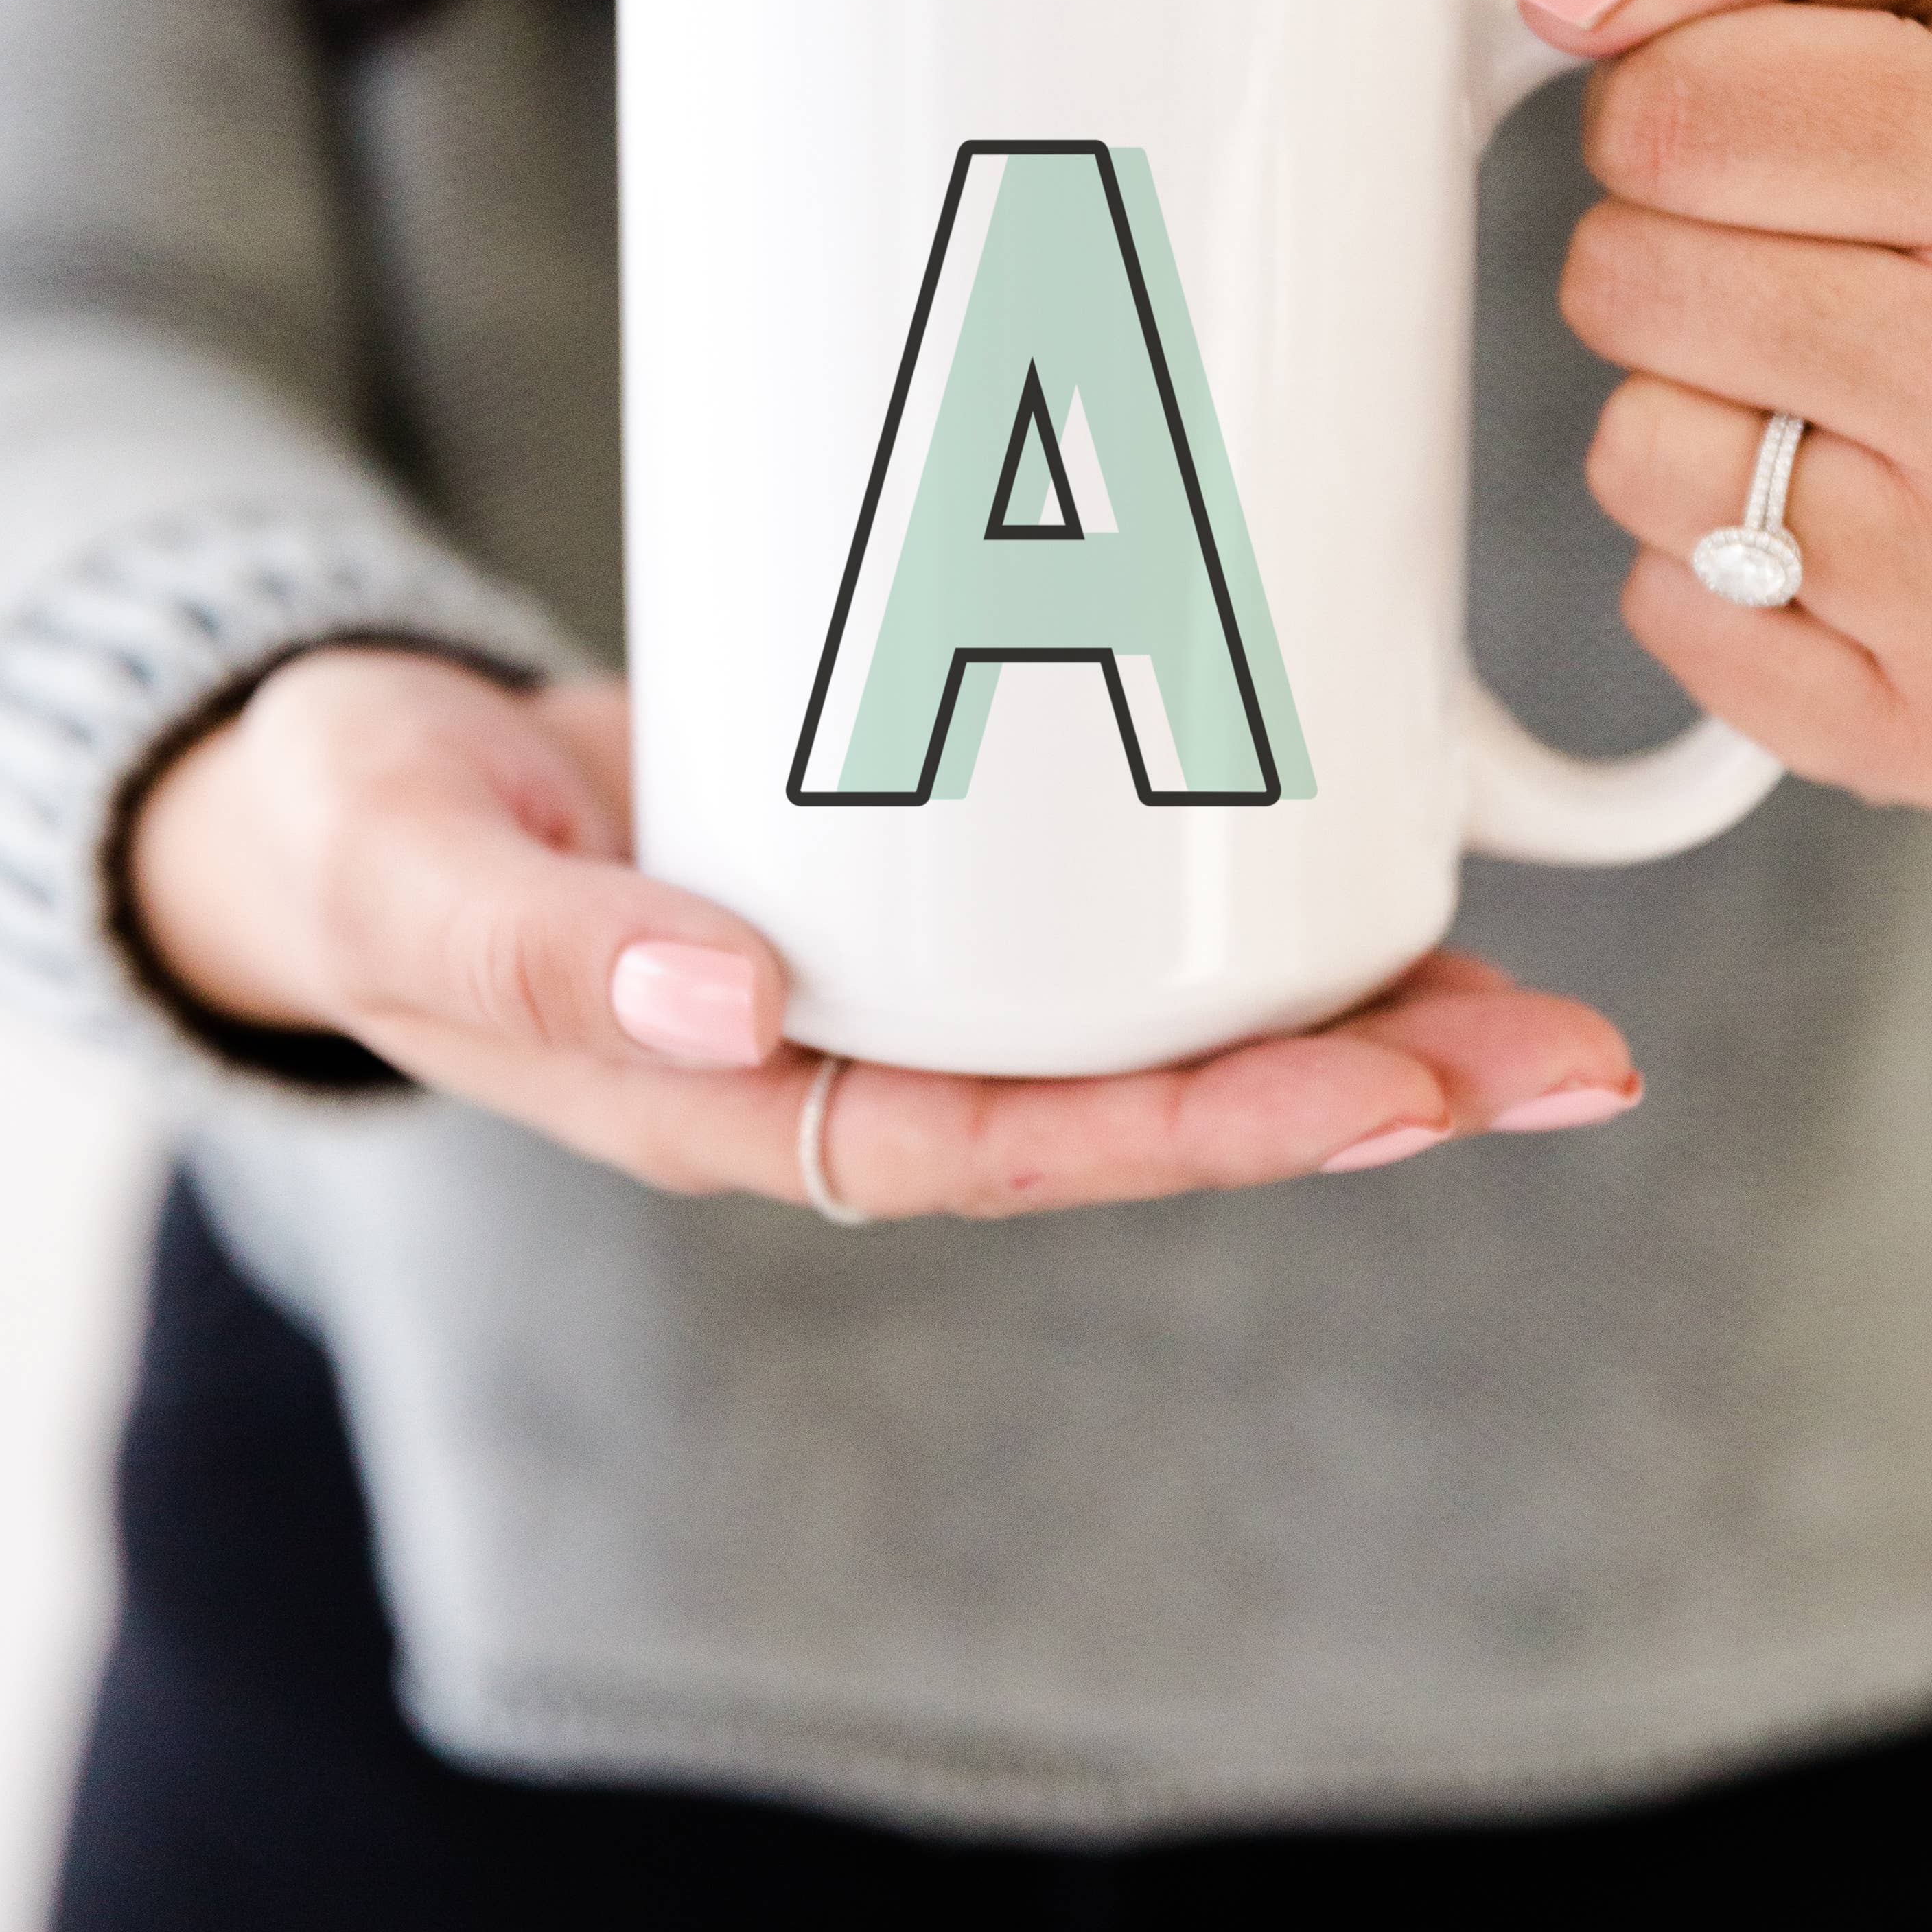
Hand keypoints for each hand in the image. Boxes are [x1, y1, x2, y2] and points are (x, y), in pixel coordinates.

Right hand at [127, 648, 1639, 1211]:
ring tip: (1547, 1000)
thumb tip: (738, 1004)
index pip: (1018, 1148)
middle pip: (1141, 1106)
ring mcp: (908, 978)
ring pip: (1154, 1030)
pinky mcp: (930, 878)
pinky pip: (1107, 927)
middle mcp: (857, 1066)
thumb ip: (550, 950)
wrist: (363, 784)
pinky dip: (1244, 911)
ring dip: (1351, 1015)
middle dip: (1358, 1091)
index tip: (1391, 1093)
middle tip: (1568, 1059)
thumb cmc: (372, 841)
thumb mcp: (415, 881)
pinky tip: (1378, 862)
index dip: (1208, 1130)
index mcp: (753, 1109)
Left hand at [1509, 0, 1931, 813]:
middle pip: (1625, 282)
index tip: (1752, 121)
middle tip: (1797, 251)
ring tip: (1819, 379)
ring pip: (1633, 457)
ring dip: (1680, 401)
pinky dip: (1710, 562)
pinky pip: (1673, 616)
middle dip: (1663, 243)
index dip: (1665, 96)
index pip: (1669, 107)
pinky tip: (1835, 506)